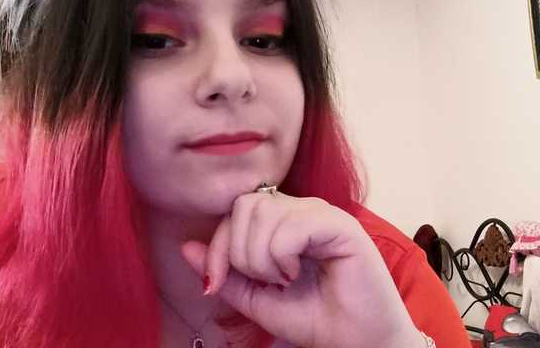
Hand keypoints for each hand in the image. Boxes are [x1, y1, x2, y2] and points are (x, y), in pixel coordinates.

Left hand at [181, 192, 423, 347]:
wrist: (356, 342)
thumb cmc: (313, 318)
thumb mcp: (256, 298)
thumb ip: (225, 272)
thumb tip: (184, 247)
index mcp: (282, 220)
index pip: (234, 211)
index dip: (217, 246)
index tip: (214, 283)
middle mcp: (300, 208)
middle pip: (244, 206)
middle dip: (239, 252)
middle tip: (265, 280)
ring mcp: (320, 213)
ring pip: (262, 213)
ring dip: (261, 257)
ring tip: (283, 279)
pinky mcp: (339, 224)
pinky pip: (290, 225)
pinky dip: (281, 255)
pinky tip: (295, 273)